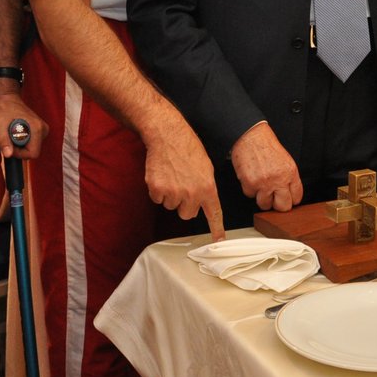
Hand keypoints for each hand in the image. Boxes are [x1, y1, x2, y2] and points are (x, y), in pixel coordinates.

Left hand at [0, 89, 45, 159]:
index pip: (33, 154)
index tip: (9, 145)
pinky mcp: (40, 130)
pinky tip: (16, 132)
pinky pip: (32, 143)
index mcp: (37, 129)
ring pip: (32, 148)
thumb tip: (8, 155)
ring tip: (11, 133)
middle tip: (9, 137)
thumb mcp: (0, 125)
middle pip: (33, 151)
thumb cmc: (3, 109)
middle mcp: (43, 129)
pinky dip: (22, 141)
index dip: (19, 154)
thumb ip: (4, 141)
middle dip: (19, 149)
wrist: (8, 98)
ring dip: (20, 145)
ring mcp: (43, 129)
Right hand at [144, 119, 224, 238]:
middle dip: (185, 203)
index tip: (219, 240)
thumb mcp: (206, 167)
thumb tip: (204, 202)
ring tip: (173, 176)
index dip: (216, 229)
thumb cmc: (188, 148)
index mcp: (207, 187)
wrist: (168, 135)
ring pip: (171, 206)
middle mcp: (191, 193)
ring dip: (171, 195)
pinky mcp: (157, 189)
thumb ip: (206, 187)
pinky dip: (158, 190)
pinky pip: (157, 199)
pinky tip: (162, 175)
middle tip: (184, 185)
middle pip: (187, 214)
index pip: (214, 214)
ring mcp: (173, 192)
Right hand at [229, 122, 302, 213]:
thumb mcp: (285, 160)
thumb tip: (289, 195)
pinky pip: (250, 195)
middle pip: (283, 207)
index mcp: (291, 173)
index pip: (296, 198)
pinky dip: (250, 189)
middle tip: (273, 198)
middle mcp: (279, 179)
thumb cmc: (267, 146)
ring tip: (260, 186)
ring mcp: (264, 183)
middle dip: (277, 205)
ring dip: (262, 198)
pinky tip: (251, 177)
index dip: (290, 200)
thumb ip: (288, 178)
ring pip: (265, 205)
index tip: (285, 198)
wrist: (251, 137)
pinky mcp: (250, 184)